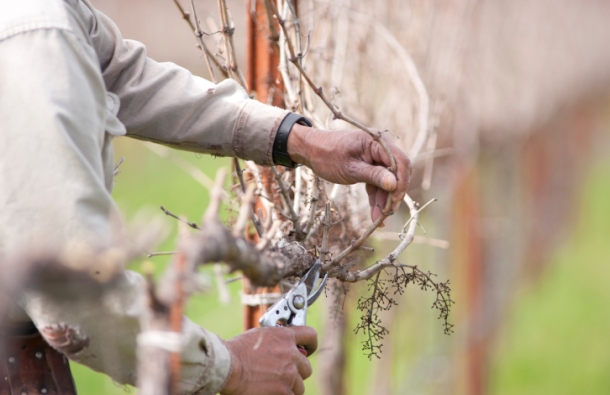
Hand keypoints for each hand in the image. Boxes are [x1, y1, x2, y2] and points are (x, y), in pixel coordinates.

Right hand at [220, 326, 317, 394]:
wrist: (227, 367)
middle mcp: (291, 355)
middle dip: (297, 372)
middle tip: (283, 374)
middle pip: (306, 367)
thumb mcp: (258, 336)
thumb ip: (275, 340)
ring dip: (289, 386)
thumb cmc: (236, 351)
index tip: (307, 349)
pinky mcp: (283, 391)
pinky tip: (270, 391)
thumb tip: (283, 347)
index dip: (310, 344)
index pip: (310, 336)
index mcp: (285, 337)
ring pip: (299, 385)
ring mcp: (289, 374)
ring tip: (272, 385)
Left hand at [287, 124, 410, 222]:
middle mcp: (380, 148)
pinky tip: (375, 214)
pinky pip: (377, 183)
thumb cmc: (327, 155)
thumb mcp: (350, 168)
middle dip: (393, 194)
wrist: (310, 151)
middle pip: (396, 173)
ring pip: (387, 181)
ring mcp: (375, 158)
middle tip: (387, 214)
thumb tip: (394, 185)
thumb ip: (373, 175)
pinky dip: (376, 197)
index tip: (395, 200)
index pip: (400, 162)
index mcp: (377, 142)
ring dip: (384, 200)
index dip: (401, 182)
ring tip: (379, 220)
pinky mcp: (369, 167)